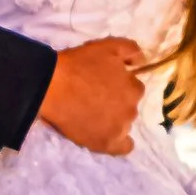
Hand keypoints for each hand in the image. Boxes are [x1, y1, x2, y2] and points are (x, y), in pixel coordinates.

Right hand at [38, 31, 146, 157]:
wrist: (51, 86)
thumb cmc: (78, 65)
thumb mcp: (108, 46)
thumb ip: (131, 50)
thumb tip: (143, 60)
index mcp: (134, 88)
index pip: (133, 88)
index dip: (120, 85)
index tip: (105, 84)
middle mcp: (131, 110)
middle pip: (128, 106)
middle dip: (117, 102)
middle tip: (95, 97)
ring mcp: (119, 128)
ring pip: (124, 124)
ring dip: (114, 119)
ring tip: (92, 114)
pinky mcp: (106, 144)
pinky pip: (123, 148)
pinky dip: (120, 143)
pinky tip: (109, 137)